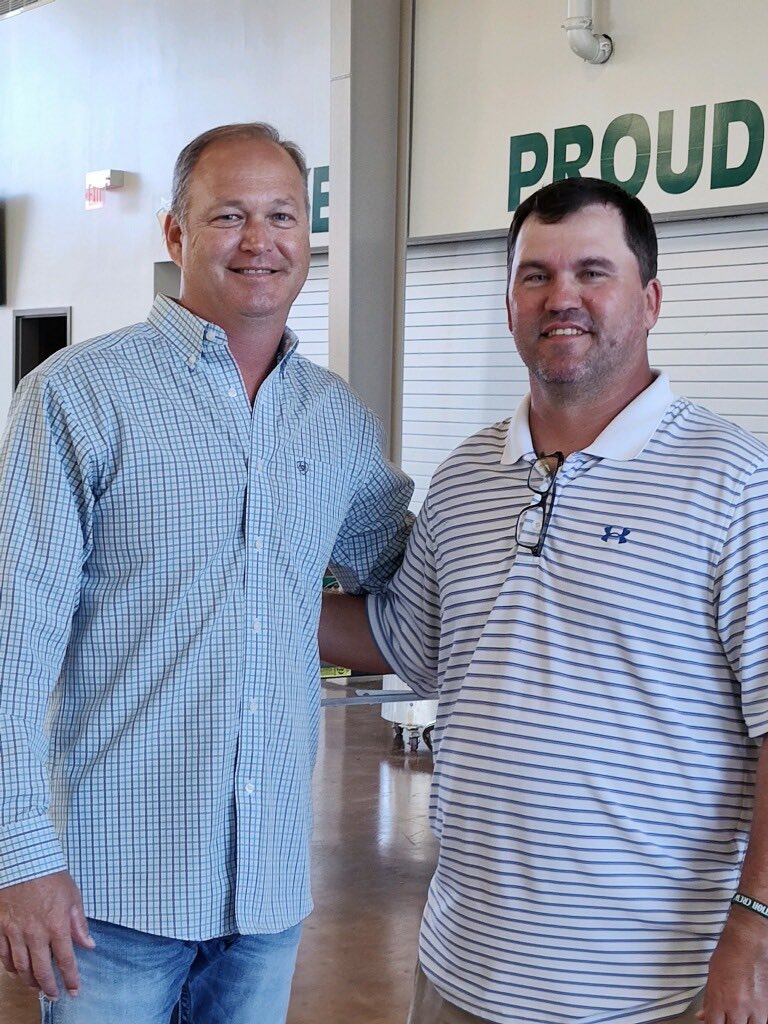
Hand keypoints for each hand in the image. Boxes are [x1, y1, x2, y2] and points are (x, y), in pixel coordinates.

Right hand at [0, 871, 94, 999]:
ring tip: (37, 987)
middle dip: (49, 987)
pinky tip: (16, 972)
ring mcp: (15, 932)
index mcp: (56, 925)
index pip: (66, 960)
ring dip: (29, 981)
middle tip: (53, 995)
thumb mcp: (73, 897)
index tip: (74, 990)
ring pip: (21, 967)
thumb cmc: (51, 877)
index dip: (70, 979)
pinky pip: (4, 956)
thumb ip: (79, 924)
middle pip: (41, 970)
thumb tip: (88, 944)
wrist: (25, 862)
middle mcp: (35, 934)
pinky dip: (10, 968)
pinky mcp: (1, 928)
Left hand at [698, 906, 767, 1023]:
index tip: (712, 1022)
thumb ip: (708, 1000)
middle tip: (725, 1019)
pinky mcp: (767, 1006)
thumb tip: (703, 1016)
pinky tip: (749, 1018)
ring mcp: (755, 1009)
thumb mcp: (711, 976)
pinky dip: (754, 1022)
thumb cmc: (728, 954)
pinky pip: (762, 1023)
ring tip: (738, 1018)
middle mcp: (738, 1008)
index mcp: (720, 999)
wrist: (750, 941)